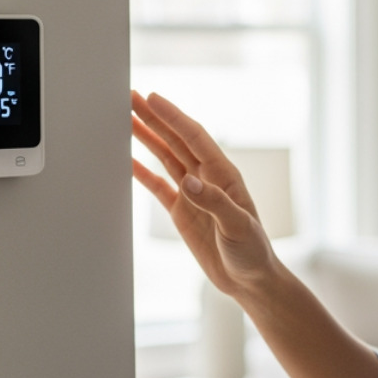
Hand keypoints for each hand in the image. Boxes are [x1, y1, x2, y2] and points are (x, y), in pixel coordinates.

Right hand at [130, 90, 277, 298]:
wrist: (249, 280)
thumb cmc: (253, 252)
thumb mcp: (238, 227)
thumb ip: (214, 203)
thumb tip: (188, 181)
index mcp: (224, 176)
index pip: (195, 138)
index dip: (173, 117)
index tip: (152, 98)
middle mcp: (207, 179)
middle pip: (177, 140)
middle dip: (154, 118)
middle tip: (130, 97)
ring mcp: (193, 194)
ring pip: (166, 157)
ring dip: (147, 137)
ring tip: (124, 118)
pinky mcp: (183, 211)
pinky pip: (158, 185)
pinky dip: (142, 172)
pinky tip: (126, 159)